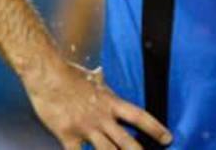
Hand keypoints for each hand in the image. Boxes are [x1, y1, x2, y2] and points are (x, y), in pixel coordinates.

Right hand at [24, 60, 172, 148]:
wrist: (47, 74)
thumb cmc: (68, 73)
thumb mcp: (91, 76)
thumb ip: (99, 80)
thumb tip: (100, 74)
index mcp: (110, 102)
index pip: (139, 116)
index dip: (155, 128)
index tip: (168, 138)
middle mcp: (101, 117)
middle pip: (127, 142)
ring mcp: (85, 127)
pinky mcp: (68, 135)